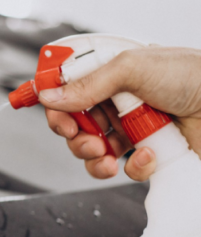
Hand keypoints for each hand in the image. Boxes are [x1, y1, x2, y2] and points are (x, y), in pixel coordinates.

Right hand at [41, 46, 200, 180]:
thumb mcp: (132, 69)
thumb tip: (50, 97)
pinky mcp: (150, 153)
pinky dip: (134, 166)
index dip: (54, 102)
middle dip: (72, 134)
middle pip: (74, 122)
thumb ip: (87, 85)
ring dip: (93, 156)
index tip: (54, 114)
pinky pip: (126, 167)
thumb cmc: (192, 76)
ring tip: (106, 156)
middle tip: (81, 138)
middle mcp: (118, 100)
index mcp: (110, 73)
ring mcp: (133, 128)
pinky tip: (151, 156)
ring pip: (93, 149)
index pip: (67, 87)